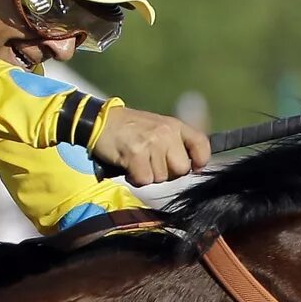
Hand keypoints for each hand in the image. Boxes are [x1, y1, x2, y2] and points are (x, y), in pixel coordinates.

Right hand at [92, 105, 211, 186]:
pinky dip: (135, 178)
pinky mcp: (136, 154)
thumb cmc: (129, 129)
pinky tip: (128, 166)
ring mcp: (152, 143)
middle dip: (167, 173)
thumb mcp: (157, 128)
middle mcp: (166, 132)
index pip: (202, 145)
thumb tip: (194, 167)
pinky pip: (145, 180)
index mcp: (174, 126)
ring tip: (136, 160)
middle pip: (182, 170)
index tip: (193, 166)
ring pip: (162, 178)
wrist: (98, 121)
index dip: (200, 160)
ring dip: (148, 175)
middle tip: (150, 163)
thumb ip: (175, 144)